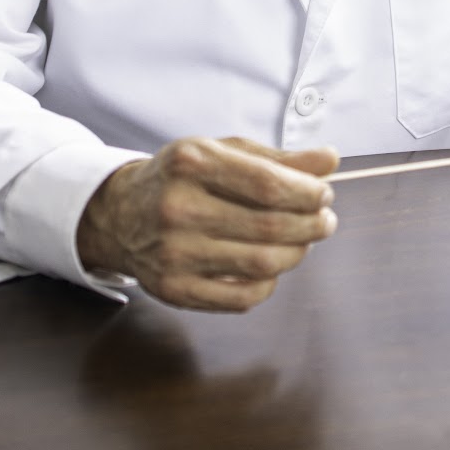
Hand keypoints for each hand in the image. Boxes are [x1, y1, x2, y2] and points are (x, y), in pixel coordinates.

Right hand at [74, 136, 337, 311]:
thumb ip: (278, 158)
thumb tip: (331, 161)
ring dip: (297, 253)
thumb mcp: (222, 153)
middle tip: (324, 221)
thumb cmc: (181, 179)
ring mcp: (174, 253)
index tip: (324, 195)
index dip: (308, 193)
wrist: (119, 215)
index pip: (268, 184)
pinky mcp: (174, 290)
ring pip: (263, 263)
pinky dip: (269, 283)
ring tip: (302, 241)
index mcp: (191, 163)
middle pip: (271, 226)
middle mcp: (178, 207)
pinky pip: (243, 297)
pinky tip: (270, 267)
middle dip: (311, 225)